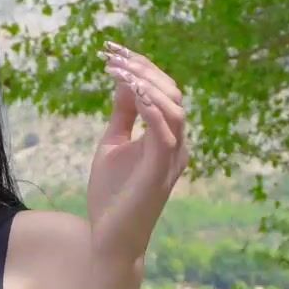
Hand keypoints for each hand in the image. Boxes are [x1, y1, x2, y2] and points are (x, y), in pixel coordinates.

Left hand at [88, 40, 192, 265]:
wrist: (111, 238)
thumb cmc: (113, 195)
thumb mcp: (113, 144)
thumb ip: (122, 114)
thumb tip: (123, 81)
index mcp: (166, 137)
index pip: (163, 92)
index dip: (142, 68)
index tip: (113, 50)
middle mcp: (176, 144)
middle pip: (172, 93)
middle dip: (142, 69)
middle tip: (112, 55)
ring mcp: (171, 158)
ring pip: (174, 108)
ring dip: (146, 84)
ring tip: (120, 70)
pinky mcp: (160, 172)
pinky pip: (165, 133)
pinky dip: (152, 109)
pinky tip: (132, 92)